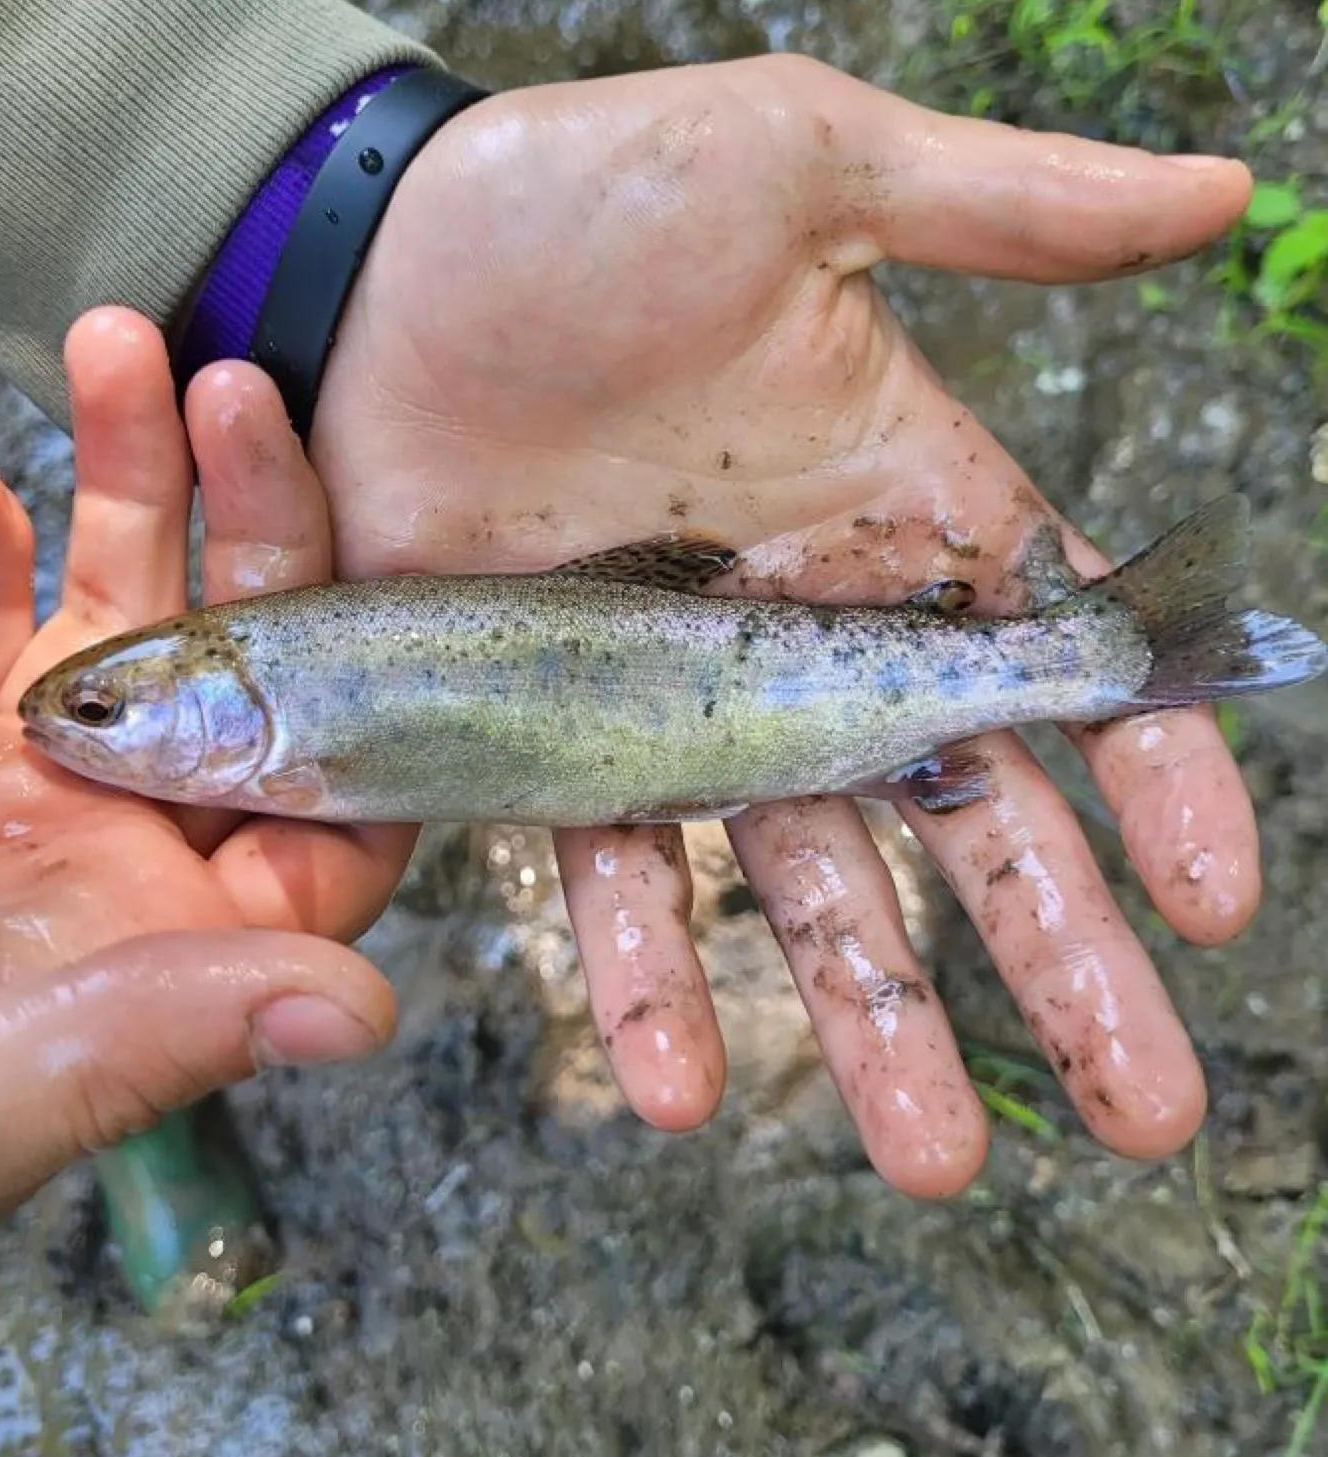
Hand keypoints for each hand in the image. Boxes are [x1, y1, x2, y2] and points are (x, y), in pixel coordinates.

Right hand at [0, 310, 402, 1305]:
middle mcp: (118, 845)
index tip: (361, 586)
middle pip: (240, 669)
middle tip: (235, 391)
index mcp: (168, 939)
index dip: (367, 709)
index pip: (332, 822)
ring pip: (110, 605)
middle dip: (245, 526)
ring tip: (114, 347)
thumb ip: (149, 1042)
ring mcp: (15, 781)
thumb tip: (358, 1009)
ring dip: (118, 478)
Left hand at [309, 56, 1258, 1189]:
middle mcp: (803, 626)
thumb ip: (1000, 210)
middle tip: (1141, 1105)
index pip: (1056, 662)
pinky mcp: (546, 731)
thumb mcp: (801, 164)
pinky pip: (613, 874)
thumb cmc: (579, 200)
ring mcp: (675, 696)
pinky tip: (681, 1089)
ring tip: (931, 1154)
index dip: (1150, 778)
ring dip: (870, 1022)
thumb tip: (1225, 197)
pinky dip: (648, 981)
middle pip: (954, 819)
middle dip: (1054, 961)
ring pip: (798, 885)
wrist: (369, 263)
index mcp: (898, 506)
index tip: (1212, 898)